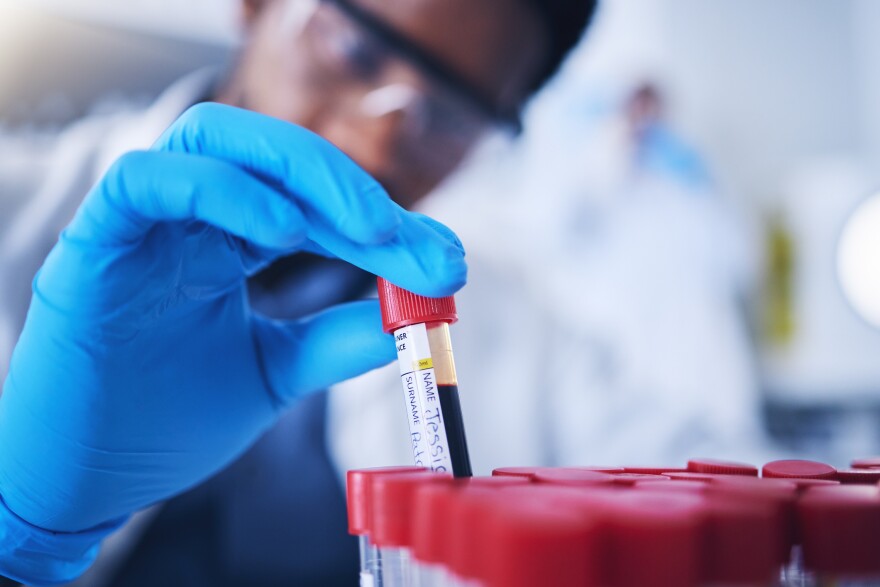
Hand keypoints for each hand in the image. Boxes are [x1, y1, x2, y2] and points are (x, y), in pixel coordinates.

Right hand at [0, 104, 464, 581]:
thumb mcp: (275, 372)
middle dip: (350, 187)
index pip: (310, 202)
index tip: (441, 259)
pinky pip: (145, 184)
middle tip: (412, 237)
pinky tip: (281, 232)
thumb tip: (415, 311)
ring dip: (301, 174)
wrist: (89, 482)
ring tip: (363, 228)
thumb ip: (339, 338)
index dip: (379, 222)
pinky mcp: (91, 247)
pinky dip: (218, 192)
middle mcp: (186, 221)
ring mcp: (139, 228)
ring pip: (211, 139)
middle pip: (270, 153)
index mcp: (226, 244)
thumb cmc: (168, 423)